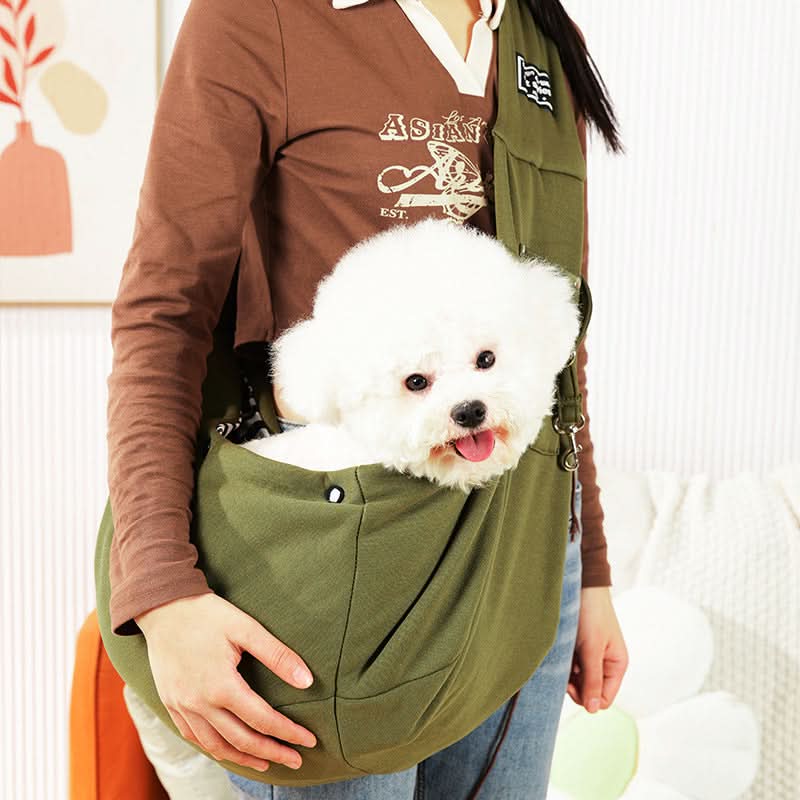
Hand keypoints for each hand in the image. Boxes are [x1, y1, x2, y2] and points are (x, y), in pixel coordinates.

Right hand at [135, 592, 317, 771]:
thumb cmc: (207, 614)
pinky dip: (215, 749)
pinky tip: (228, 749)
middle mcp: (199, 704)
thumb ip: (277, 656)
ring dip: (243, 757)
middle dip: (272, 752)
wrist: (162, 607)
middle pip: (241, 740)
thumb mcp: (246, 628)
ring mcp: (181, 707)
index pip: (263, 720)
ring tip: (266, 761)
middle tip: (296, 760)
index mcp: (221, 686)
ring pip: (215, 746)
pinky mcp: (170, 704)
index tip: (310, 740)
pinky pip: (193, 738)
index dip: (288, 733)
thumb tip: (307, 682)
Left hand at [566, 586, 627, 712]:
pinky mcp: (578, 648)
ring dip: (568, 672)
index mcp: (617, 665)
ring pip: (578, 680)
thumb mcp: (591, 648)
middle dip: (575, 685)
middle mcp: (606, 664)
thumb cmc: (590, 614)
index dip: (587, 697)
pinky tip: (561, 649)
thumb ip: (592, 679)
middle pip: (589, 692)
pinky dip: (564, 662)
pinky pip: (570, 666)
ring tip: (563, 654)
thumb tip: (593, 711)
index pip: (603, 700)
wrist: (580, 585)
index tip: (571, 682)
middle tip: (564, 669)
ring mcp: (591, 656)